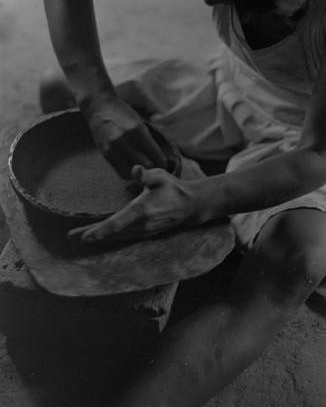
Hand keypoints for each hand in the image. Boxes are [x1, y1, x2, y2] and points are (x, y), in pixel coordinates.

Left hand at [68, 165, 202, 243]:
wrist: (190, 206)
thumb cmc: (173, 188)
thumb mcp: (161, 176)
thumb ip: (147, 174)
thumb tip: (135, 169)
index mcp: (142, 210)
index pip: (117, 223)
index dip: (100, 230)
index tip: (85, 237)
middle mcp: (141, 224)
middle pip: (111, 233)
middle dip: (90, 235)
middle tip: (70, 237)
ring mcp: (143, 231)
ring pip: (116, 236)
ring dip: (97, 237)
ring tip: (76, 237)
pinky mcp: (144, 233)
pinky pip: (122, 236)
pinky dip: (108, 237)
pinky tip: (96, 235)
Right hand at [86, 97, 166, 178]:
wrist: (99, 108)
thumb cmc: (123, 114)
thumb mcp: (140, 124)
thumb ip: (149, 141)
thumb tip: (160, 159)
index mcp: (138, 131)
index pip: (156, 156)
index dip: (163, 163)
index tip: (165, 165)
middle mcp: (125, 141)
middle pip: (147, 166)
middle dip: (154, 169)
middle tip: (156, 168)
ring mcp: (114, 149)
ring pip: (134, 172)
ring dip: (141, 173)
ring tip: (144, 169)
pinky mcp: (106, 155)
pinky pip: (121, 172)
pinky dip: (130, 172)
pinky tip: (132, 167)